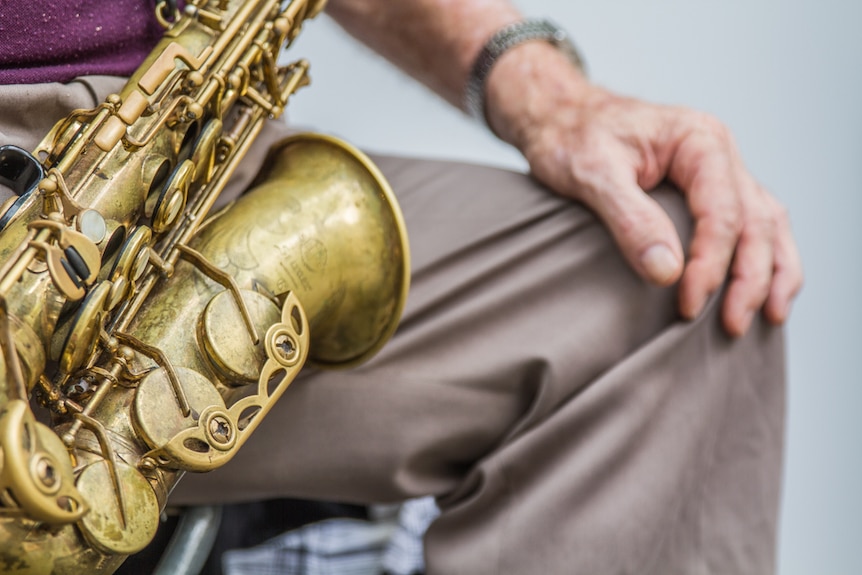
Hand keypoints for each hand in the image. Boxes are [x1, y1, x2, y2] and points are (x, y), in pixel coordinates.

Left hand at [485, 45, 801, 335]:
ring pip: (767, 224)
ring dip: (771, 272)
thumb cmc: (571, 137)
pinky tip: (763, 292)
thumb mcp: (591, 173)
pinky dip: (765, 258)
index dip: (711, 265)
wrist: (559, 117)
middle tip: (732, 327)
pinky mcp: (708, 190)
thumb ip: (630, 218)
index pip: (722, 212)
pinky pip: (752, 224)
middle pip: (756, 221)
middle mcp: (719, 153)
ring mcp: (719, 171)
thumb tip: (668, 272)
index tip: (689, 305)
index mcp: (699, 140)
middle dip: (749, 279)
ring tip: (768, 318)